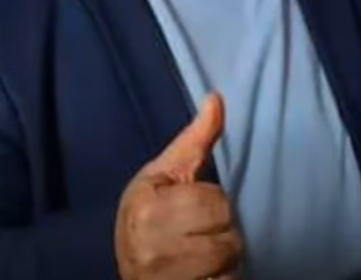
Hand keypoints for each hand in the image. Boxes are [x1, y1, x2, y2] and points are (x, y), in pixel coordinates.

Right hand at [116, 94, 242, 279]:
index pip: (217, 202)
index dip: (213, 204)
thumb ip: (194, 142)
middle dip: (221, 234)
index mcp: (147, 206)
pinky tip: (203, 276)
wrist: (131, 271)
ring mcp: (164, 276)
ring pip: (230, 262)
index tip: (191, 209)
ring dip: (224, 261)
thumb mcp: (163, 176)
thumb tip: (216, 99)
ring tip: (201, 256)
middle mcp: (151, 244)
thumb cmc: (148, 217)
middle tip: (199, 235)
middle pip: (228, 235)